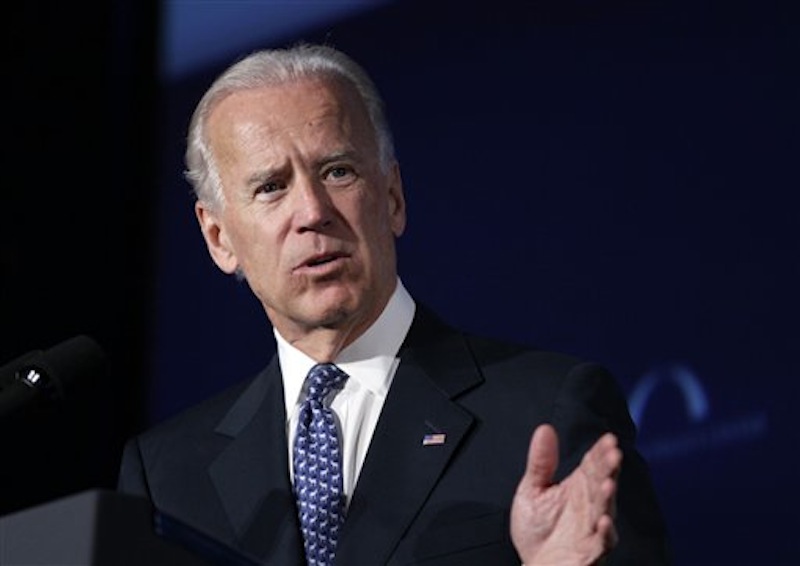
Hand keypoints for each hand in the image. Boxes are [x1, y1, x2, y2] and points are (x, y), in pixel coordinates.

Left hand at [510, 424, 620, 564]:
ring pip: (604, 511)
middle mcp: (589, 506)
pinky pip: (601, 543)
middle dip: (609, 469)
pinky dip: (604, 533)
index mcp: (578, 488)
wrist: (532, 565)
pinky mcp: (589, 552)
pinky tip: (603, 521)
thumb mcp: (532, 490)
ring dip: (607, 498)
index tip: (609, 438)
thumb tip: (545, 428)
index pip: (593, 465)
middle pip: (601, 483)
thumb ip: (541, 462)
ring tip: (608, 483)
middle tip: (614, 453)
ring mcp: (591, 529)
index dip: (601, 452)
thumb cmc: (536, 529)